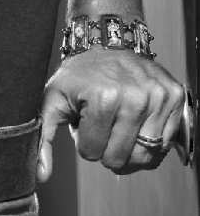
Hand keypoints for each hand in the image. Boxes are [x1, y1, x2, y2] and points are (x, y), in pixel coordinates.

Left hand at [37, 48, 184, 180]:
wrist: (106, 41)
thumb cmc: (80, 74)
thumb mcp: (53, 100)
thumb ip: (43, 138)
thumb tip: (41, 174)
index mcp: (103, 98)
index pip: (92, 154)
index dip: (84, 139)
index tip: (85, 119)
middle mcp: (135, 98)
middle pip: (119, 160)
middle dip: (106, 146)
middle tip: (101, 121)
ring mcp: (157, 97)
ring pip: (144, 157)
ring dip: (128, 146)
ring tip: (118, 122)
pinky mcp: (174, 97)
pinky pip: (164, 145)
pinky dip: (149, 141)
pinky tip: (137, 123)